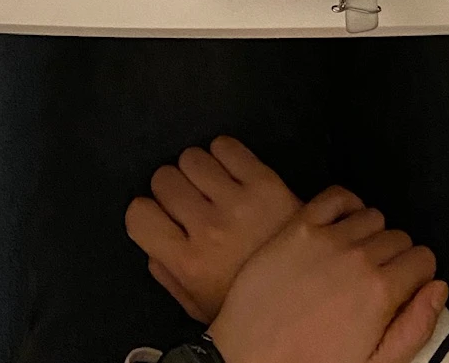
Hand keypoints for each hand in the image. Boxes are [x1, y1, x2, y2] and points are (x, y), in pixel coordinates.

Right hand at [126, 136, 302, 320]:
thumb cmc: (248, 299)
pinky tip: (232, 174)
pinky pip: (226, 145)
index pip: (139, 214)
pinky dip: (223, 154)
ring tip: (213, 188)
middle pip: (164, 178)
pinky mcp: (265, 180)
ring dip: (198, 170)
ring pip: (192, 157)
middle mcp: (208, 228)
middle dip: (173, 189)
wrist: (309, 290)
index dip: (147, 213)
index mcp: (188, 262)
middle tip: (191, 204)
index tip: (160, 218)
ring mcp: (239, 201)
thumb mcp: (198, 303)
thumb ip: (167, 272)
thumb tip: (152, 239)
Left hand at [209, 184, 446, 362]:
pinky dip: (346, 204)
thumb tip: (439, 287)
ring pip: (372, 215)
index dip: (417, 275)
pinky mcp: (297, 226)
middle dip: (396, 256)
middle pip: (399, 237)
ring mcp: (327, 237)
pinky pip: (336, 196)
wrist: (251, 358)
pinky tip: (340, 225)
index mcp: (382, 292)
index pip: (423, 259)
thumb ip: (414, 328)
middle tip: (376, 278)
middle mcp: (359, 256)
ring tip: (355, 256)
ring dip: (371, 233)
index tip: (404, 287)